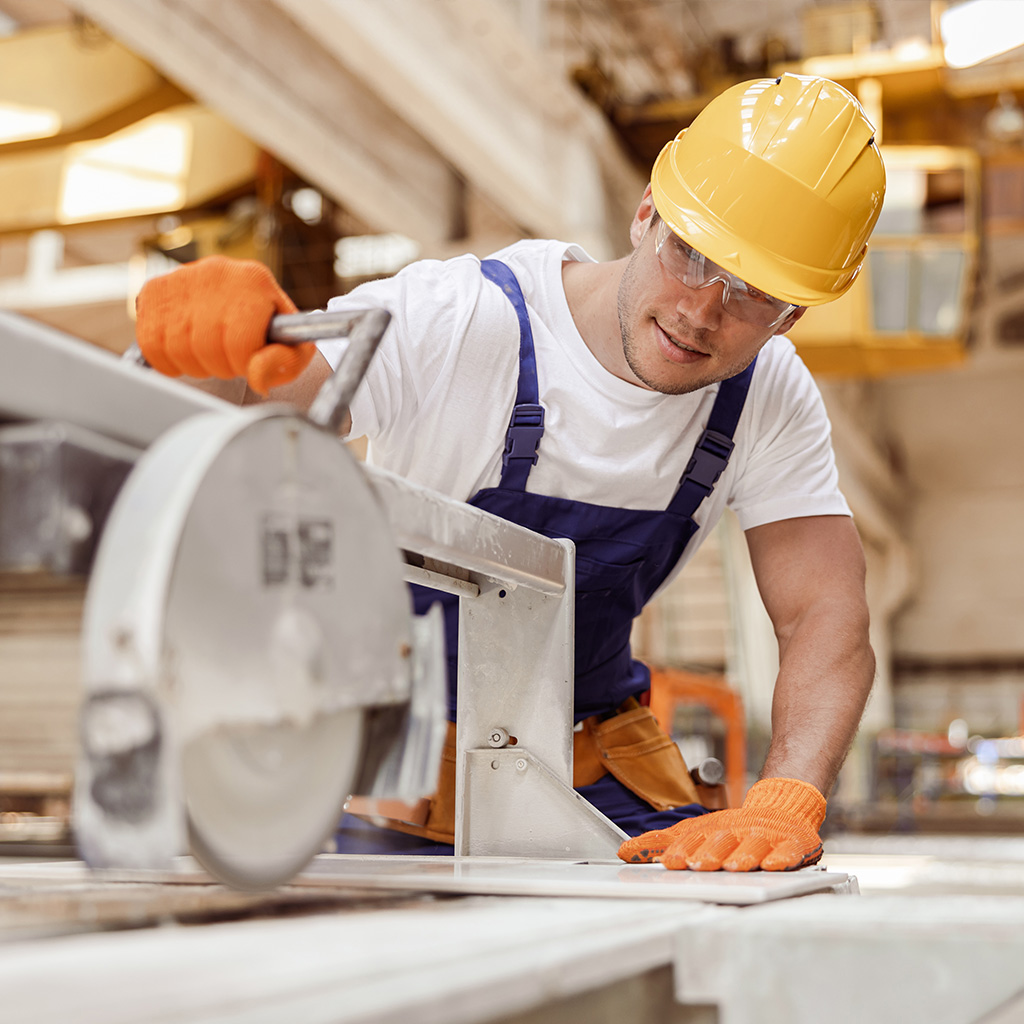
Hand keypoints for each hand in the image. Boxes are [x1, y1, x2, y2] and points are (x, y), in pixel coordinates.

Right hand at [135, 256, 314, 394]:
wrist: (245, 301)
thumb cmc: (270, 331)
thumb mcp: (293, 348)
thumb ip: (283, 364)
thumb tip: (256, 378)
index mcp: (255, 281)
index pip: (240, 343)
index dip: (243, 365)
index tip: (247, 361)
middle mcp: (216, 271)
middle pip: (206, 346)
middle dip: (220, 366)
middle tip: (228, 361)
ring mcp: (181, 278)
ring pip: (176, 346)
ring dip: (194, 365)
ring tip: (210, 355)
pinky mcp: (154, 290)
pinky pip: (149, 342)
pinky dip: (166, 359)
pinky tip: (186, 352)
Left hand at [618, 777, 825, 871]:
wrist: (780, 808)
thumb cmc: (733, 828)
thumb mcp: (694, 832)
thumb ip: (661, 842)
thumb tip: (624, 851)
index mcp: (713, 830)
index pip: (695, 840)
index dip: (682, 850)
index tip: (669, 862)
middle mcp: (738, 832)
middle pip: (722, 841)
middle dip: (710, 853)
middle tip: (698, 865)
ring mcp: (765, 838)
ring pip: (753, 846)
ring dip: (743, 855)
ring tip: (733, 866)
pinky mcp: (791, 845)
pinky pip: (788, 852)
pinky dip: (782, 858)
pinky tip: (773, 865)